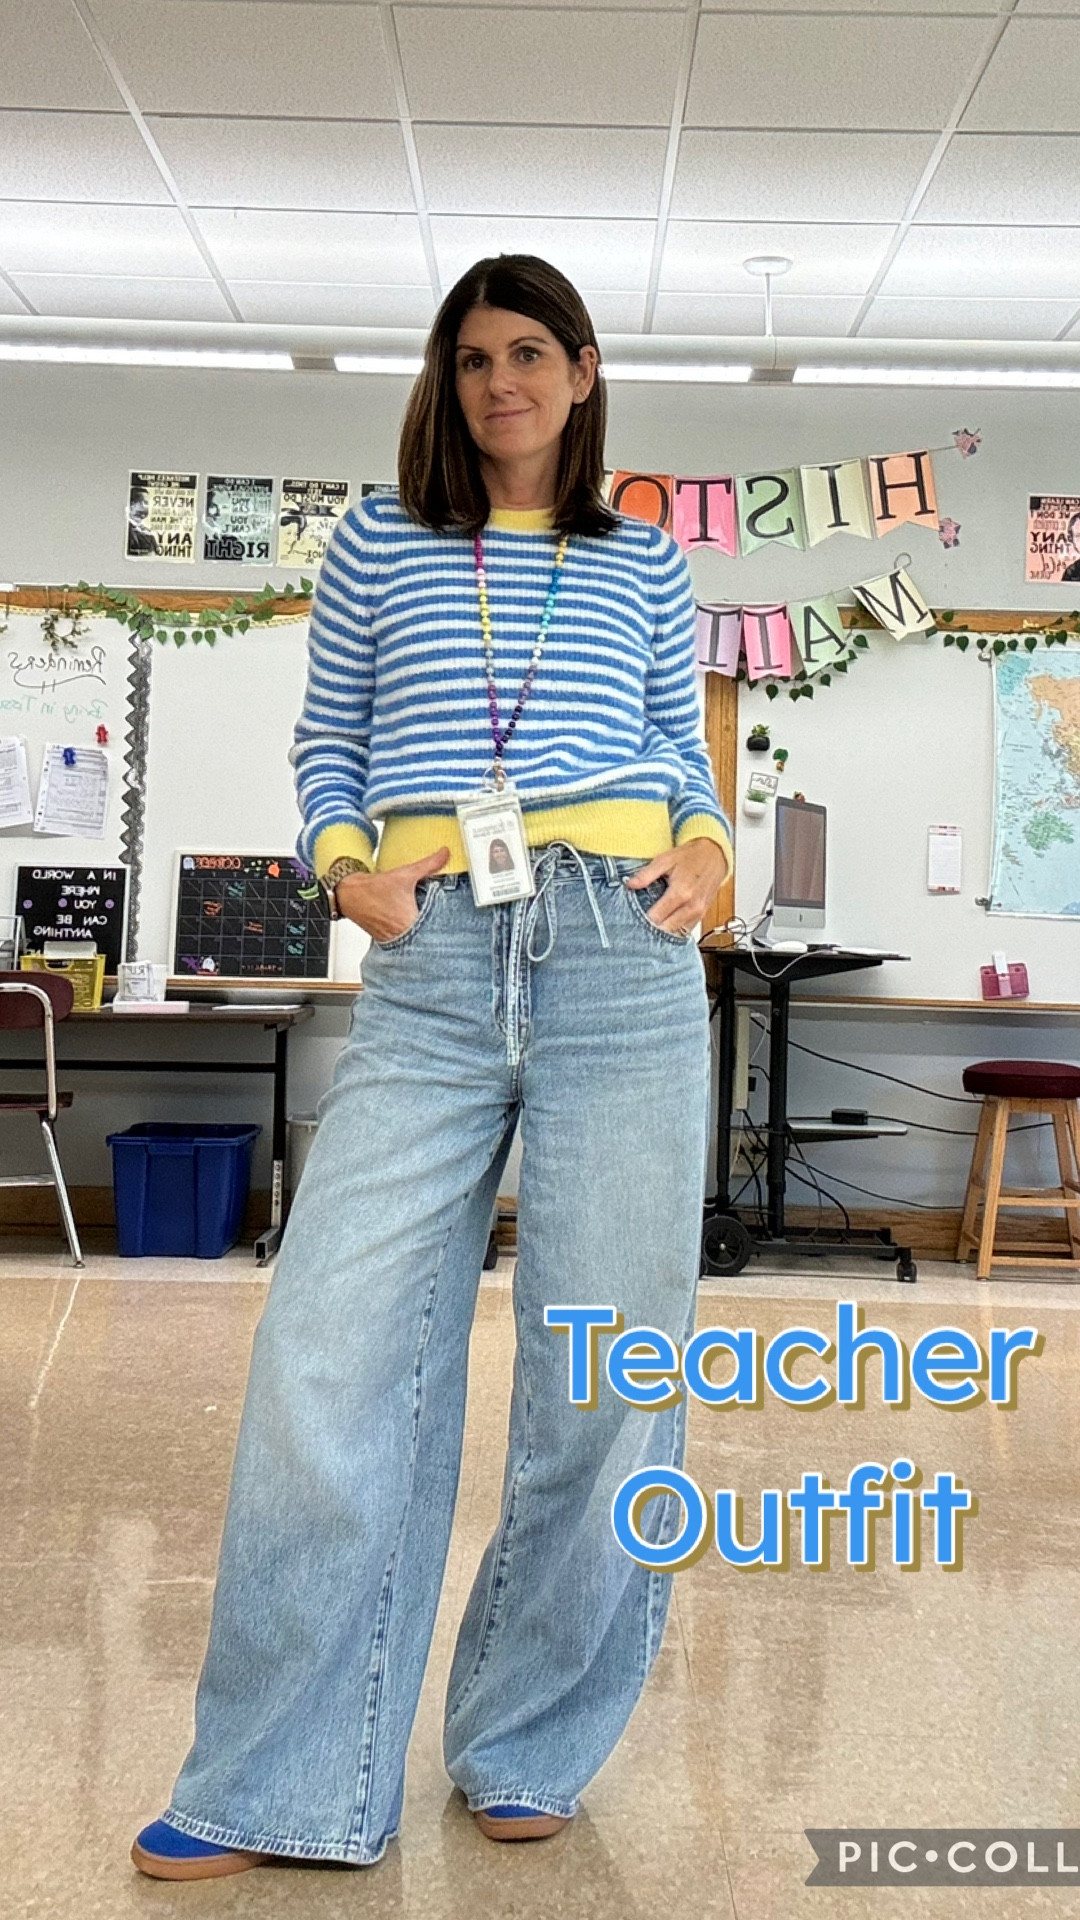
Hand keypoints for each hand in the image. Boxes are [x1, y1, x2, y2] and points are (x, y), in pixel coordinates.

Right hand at [335, 847, 450, 940]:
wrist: (350, 895)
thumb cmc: (373, 889)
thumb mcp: (404, 874)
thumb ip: (428, 865)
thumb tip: (444, 854)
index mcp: (410, 921)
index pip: (437, 929)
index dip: (448, 926)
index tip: (458, 922)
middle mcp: (403, 935)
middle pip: (430, 934)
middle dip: (439, 927)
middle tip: (448, 919)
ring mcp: (396, 940)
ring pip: (419, 937)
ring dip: (426, 930)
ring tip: (432, 921)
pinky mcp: (390, 939)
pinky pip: (408, 938)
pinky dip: (413, 931)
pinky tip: (413, 922)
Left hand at [625, 838, 730, 936]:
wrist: (714, 856)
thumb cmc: (689, 857)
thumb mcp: (665, 860)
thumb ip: (646, 874)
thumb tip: (630, 884)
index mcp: (681, 893)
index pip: (657, 918)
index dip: (643, 919)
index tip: (635, 915)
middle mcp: (692, 906)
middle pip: (667, 929)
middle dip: (653, 927)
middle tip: (641, 920)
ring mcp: (699, 912)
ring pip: (677, 932)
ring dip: (664, 929)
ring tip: (653, 921)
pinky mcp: (702, 915)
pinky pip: (686, 930)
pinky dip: (675, 928)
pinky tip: (667, 921)